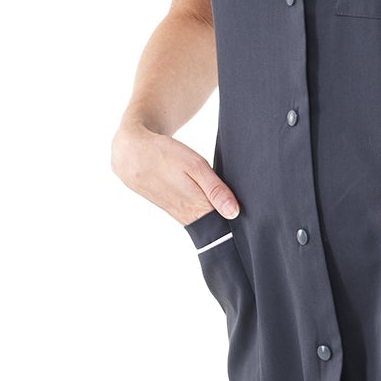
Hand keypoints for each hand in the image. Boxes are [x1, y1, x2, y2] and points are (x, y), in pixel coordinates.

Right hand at [110, 120, 239, 227]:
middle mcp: (186, 216)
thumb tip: (233, 213)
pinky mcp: (171, 211)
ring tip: (227, 209)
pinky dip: (202, 213)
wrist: (131, 152)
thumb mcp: (194, 166)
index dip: (237, 228)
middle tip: (242, 218)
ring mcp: (177, 215)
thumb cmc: (164, 154)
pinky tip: (209, 205)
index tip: (249, 225)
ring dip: (216, 219)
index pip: (223, 228)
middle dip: (228, 225)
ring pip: (203, 223)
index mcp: (196, 207)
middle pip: (215, 228)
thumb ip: (215, 190)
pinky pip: (192, 217)